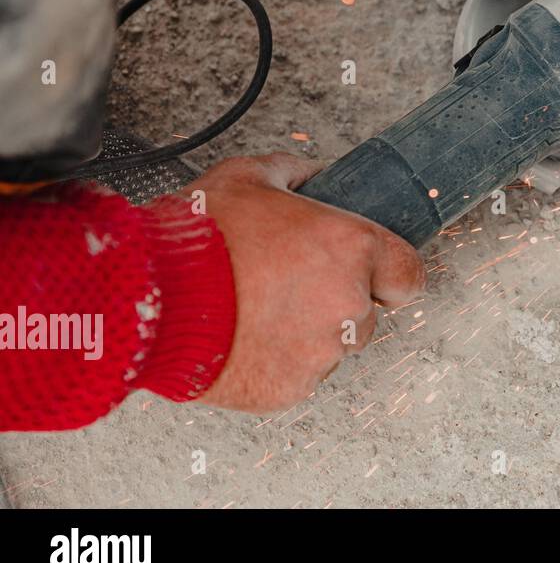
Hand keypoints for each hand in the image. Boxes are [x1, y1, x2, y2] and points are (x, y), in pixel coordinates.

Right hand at [191, 154, 424, 413]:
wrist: (147, 296)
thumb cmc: (197, 238)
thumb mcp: (247, 177)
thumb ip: (292, 175)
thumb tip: (309, 176)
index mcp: (352, 247)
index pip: (409, 276)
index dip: (389, 276)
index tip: (371, 276)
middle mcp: (347, 303)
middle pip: (367, 313)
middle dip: (336, 303)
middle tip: (288, 287)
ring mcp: (321, 352)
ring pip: (332, 348)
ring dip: (307, 335)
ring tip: (257, 311)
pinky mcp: (291, 388)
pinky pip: (298, 376)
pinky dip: (278, 363)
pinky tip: (243, 336)